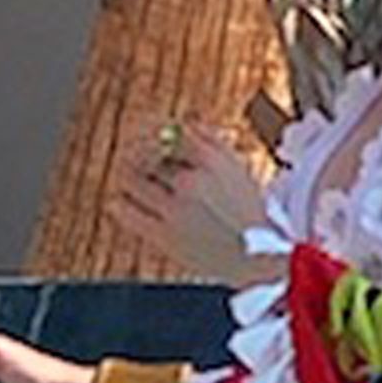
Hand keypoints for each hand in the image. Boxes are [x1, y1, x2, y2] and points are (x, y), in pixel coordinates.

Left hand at [109, 115, 266, 283]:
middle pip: (146, 152)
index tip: (153, 139)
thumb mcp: (240, 169)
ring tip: (131, 181)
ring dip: (127, 175)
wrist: (261, 260)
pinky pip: (126, 211)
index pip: (170, 131)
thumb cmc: (252, 215)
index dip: (157, 132)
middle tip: (136, 158)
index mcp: (212, 161)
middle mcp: (191, 181)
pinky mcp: (164, 236)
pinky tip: (121, 202)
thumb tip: (185, 122)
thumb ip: (212, 142)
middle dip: (139, 152)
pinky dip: (119, 202)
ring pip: (131, 178)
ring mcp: (175, 210)